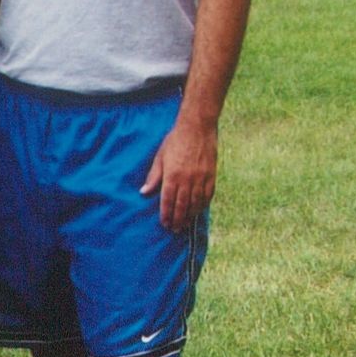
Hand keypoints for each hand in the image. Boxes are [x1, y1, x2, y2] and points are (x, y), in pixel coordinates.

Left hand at [140, 116, 215, 230]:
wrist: (197, 127)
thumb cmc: (175, 140)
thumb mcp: (160, 156)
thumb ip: (154, 176)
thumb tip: (144, 192)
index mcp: (172, 175)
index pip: (168, 200)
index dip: (166, 214)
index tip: (165, 224)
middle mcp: (187, 179)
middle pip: (182, 205)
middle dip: (178, 219)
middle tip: (175, 229)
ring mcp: (201, 177)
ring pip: (196, 203)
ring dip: (190, 215)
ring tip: (186, 224)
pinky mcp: (211, 175)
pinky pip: (208, 195)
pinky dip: (203, 205)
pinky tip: (199, 211)